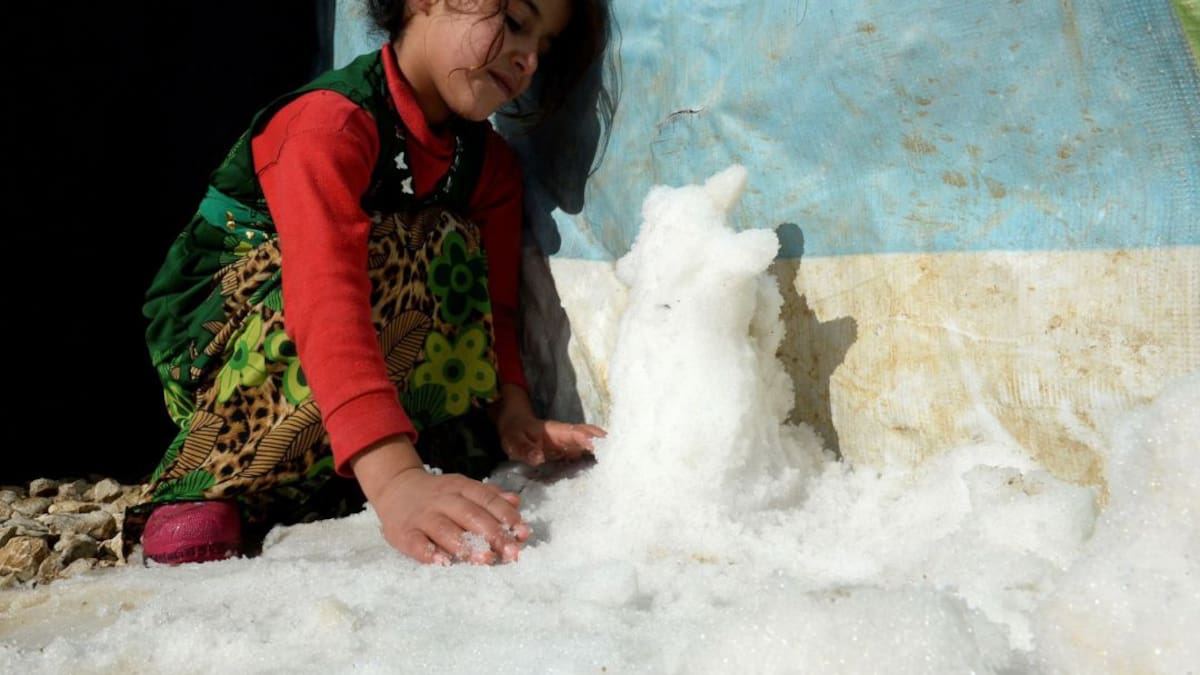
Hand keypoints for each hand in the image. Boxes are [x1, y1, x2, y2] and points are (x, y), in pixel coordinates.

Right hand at [352, 438, 529, 564]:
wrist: (396, 488)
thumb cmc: (439, 495)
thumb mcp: (464, 489)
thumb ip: (490, 497)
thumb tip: (516, 502)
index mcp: (461, 487)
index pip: (487, 500)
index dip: (506, 516)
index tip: (522, 533)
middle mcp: (443, 499)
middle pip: (470, 515)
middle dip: (493, 534)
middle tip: (511, 552)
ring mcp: (423, 516)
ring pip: (445, 529)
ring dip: (466, 545)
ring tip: (485, 559)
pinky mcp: (404, 532)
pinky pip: (416, 542)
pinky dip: (428, 552)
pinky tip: (443, 562)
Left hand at [488, 384, 606, 466]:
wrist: (514, 427)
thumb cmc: (514, 432)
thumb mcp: (513, 440)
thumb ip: (524, 448)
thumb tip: (538, 458)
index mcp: (555, 431)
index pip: (574, 432)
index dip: (585, 438)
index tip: (596, 446)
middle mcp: (566, 437)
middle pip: (588, 436)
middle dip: (603, 443)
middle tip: (618, 455)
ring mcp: (568, 445)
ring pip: (589, 447)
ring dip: (602, 453)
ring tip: (616, 466)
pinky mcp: (567, 453)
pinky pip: (583, 456)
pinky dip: (593, 461)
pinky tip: (602, 472)